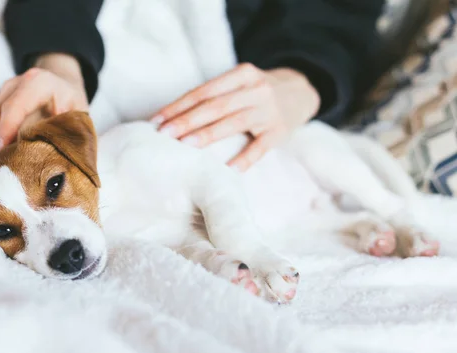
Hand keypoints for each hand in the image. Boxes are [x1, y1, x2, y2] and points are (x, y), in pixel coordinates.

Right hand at [0, 53, 87, 180]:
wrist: (63, 82)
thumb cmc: (73, 103)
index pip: (17, 105)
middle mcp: (15, 86)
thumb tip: (63, 166)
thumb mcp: (79, 114)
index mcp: (39, 83)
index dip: (7, 128)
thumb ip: (69, 133)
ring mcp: (2, 95)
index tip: (1, 151)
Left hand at [151, 63, 320, 171]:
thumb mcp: (240, 83)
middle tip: (165, 133)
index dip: (179, 105)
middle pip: (216, 106)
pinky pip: (260, 147)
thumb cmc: (257, 93)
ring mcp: (269, 111)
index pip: (204, 91)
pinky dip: (244, 159)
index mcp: (241, 74)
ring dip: (208, 134)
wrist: (302, 92)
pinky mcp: (280, 131)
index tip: (158, 119)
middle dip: (187, 120)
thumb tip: (172, 118)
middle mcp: (256, 89)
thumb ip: (215, 95)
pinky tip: (228, 169)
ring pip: (234, 122)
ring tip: (186, 145)